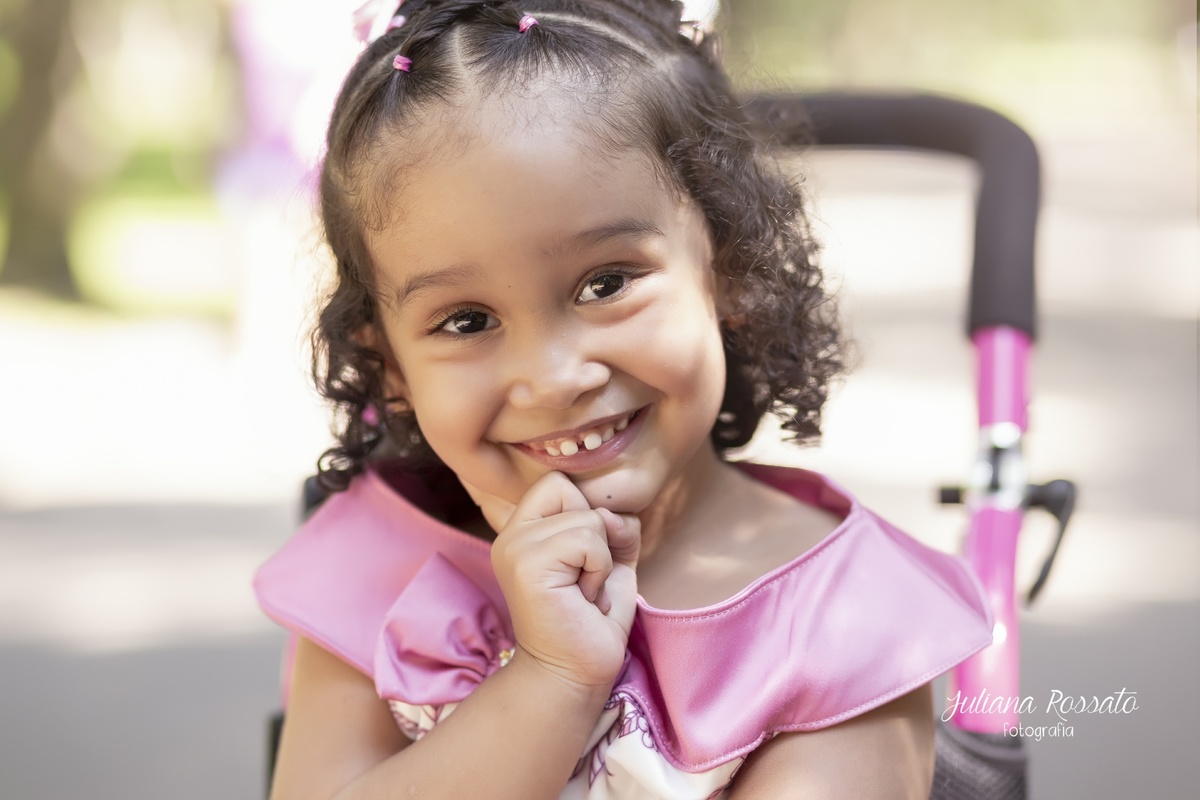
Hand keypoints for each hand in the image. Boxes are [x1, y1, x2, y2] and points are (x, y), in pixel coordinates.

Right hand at [460, 472, 639, 689]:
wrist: (576, 674)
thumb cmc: (593, 620)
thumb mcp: (611, 561)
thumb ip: (614, 526)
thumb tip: (613, 513)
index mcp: (524, 531)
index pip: (558, 483)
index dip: (586, 513)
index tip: (585, 561)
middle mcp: (512, 535)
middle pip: (574, 494)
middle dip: (598, 539)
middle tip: (584, 582)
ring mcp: (515, 548)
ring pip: (587, 519)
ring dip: (601, 561)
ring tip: (584, 593)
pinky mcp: (527, 565)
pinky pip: (587, 540)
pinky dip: (599, 570)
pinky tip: (584, 599)